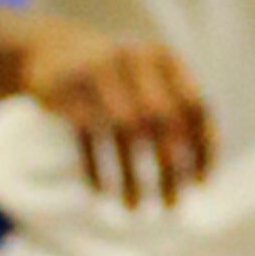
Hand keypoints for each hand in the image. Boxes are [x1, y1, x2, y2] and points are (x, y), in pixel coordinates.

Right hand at [17, 13, 212, 205]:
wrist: (51, 48)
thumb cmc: (114, 76)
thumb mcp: (147, 79)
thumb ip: (175, 110)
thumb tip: (202, 169)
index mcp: (165, 58)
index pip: (196, 105)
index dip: (203, 145)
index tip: (202, 184)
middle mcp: (136, 59)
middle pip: (164, 120)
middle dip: (172, 167)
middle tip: (172, 205)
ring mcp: (100, 72)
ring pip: (126, 131)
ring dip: (132, 176)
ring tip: (136, 208)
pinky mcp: (67, 90)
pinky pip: (88, 137)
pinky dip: (98, 168)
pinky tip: (102, 193)